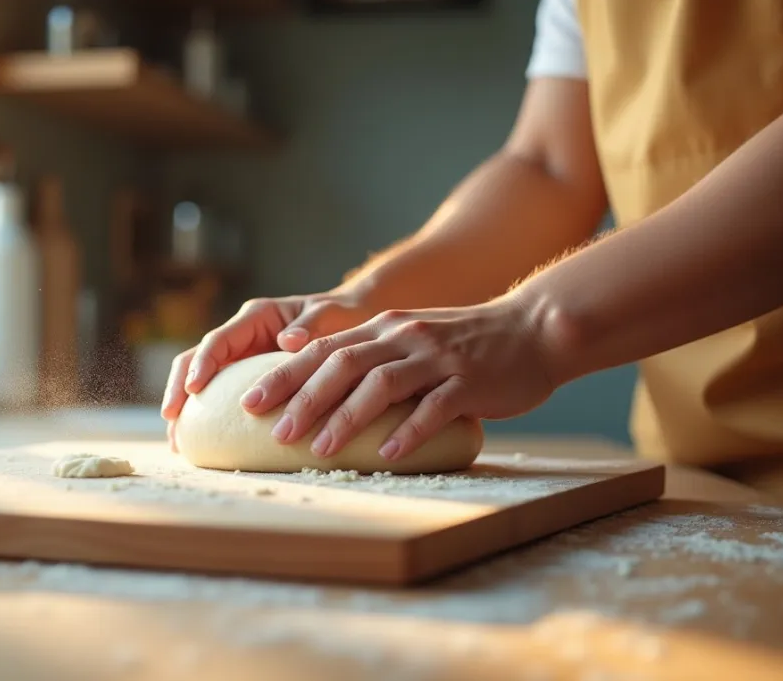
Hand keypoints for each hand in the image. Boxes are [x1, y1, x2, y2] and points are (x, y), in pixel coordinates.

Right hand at [160, 290, 375, 447]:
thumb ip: (312, 326)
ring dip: (186, 408)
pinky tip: (199, 444)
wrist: (349, 322)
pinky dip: (206, 417)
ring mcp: (241, 358)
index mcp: (257, 317)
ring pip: (201, 380)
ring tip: (177, 442)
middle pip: (196, 359)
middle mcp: (241, 335)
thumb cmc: (341, 316)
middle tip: (171, 420)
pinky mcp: (246, 377)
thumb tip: (289, 341)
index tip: (193, 388)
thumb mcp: (331, 315)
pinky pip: (219, 395)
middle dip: (179, 388)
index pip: (219, 340)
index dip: (203, 363)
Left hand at [238, 300, 555, 460]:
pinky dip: (408, 431)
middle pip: (342, 364)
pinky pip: (434, 408)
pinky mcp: (469, 381)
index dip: (284, 375)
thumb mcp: (414, 339)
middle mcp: (404, 337)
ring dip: (345, 417)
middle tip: (272, 430)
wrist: (534, 328)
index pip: (323, 349)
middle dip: (302, 397)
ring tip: (316, 449)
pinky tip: (386, 454)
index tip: (248, 402)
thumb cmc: (469, 344)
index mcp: (385, 328)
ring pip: (380, 384)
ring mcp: (437, 358)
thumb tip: (327, 395)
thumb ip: (377, 358)